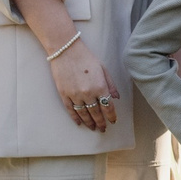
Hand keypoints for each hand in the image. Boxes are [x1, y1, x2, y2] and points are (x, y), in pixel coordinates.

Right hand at [16, 0, 117, 131]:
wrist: (66, 50)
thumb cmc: (86, 57)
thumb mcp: (103, 68)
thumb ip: (110, 84)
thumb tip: (116, 97)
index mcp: (100, 86)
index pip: (108, 106)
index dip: (111, 116)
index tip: (113, 121)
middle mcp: (88, 93)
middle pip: (96, 113)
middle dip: (100, 122)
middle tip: (103, 129)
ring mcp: (75, 95)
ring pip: (83, 114)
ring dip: (89, 122)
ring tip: (92, 128)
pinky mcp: (64, 95)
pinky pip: (71, 110)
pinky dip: (75, 118)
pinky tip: (79, 123)